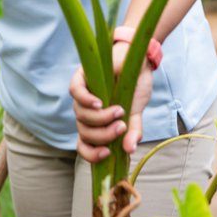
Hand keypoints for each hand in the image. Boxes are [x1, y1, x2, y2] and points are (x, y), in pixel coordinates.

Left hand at [69, 41, 154, 162]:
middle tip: (122, 127)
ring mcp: (82, 95)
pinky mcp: (81, 77)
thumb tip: (130, 150)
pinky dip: (86, 100)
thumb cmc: (136, 88)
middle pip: (83, 132)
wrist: (140, 62)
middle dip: (102, 135)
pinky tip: (99, 103)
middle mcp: (85, 112)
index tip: (107, 154)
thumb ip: (133, 131)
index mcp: (95, 124)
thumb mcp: (137, 113)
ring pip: (81, 115)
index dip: (91, 154)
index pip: (84, 145)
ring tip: (120, 111)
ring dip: (100, 118)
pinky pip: (76, 92)